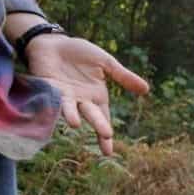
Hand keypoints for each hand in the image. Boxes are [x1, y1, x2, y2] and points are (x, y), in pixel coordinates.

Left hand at [25, 34, 148, 155]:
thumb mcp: (106, 62)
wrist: (54, 42)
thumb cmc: (80, 54)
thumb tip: (146, 89)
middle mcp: (80, 100)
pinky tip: (51, 108)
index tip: (108, 151)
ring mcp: (63, 95)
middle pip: (91, 115)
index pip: (103, 119)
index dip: (105, 135)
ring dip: (71, 115)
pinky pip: (49, 95)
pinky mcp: (47, 87)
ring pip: (69, 108)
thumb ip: (123, 76)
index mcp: (96, 97)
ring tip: (75, 123)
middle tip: (106, 134)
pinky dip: (49, 102)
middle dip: (98, 125)